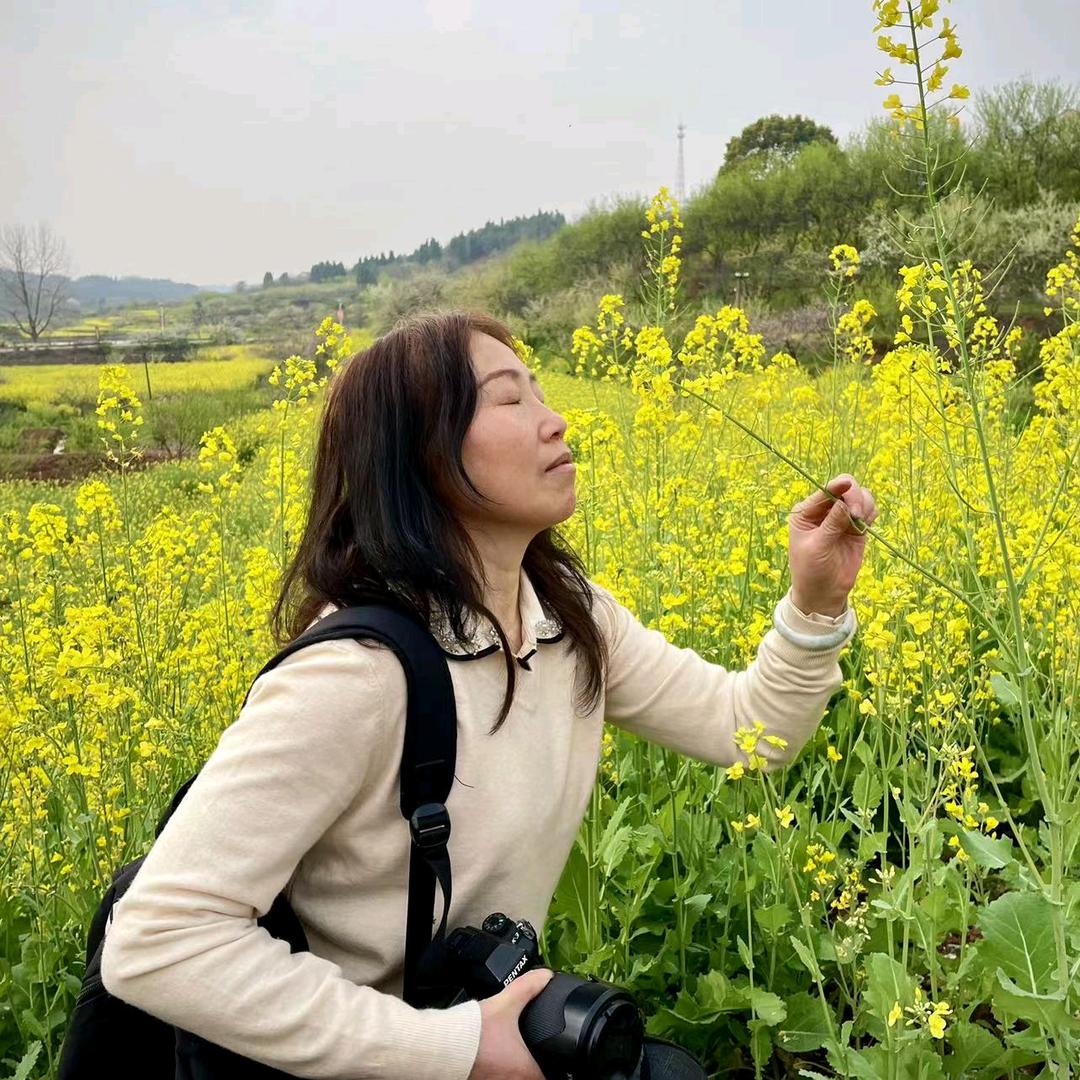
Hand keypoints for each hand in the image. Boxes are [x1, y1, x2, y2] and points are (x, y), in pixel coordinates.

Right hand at [467, 968, 554, 1079]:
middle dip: (530, 1068)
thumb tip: (544, 976)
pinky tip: (491, 1057)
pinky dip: (495, 1071)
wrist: (442, 1043)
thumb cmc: (473, 1032)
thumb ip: (527, 988)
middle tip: (529, 1053)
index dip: (550, 1068)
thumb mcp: (506, 1004)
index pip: (547, 1078)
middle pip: (529, 1079)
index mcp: (524, 1069)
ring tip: (508, 1053)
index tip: (548, 1058)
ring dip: (511, 1071)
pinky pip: (492, 1078)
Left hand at [788, 474, 878, 615]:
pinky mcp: (857, 528)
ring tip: (861, 523)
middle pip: (846, 488)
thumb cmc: (811, 570)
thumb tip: (845, 502)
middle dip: (854, 496)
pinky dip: (871, 513)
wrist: (823, 593)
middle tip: (857, 514)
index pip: (825, 490)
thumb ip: (832, 524)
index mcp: (806, 511)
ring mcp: (842, 518)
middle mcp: (824, 510)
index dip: (838, 485)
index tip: (849, 486)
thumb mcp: (817, 547)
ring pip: (860, 497)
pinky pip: (869, 511)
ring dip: (865, 504)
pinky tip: (866, 524)